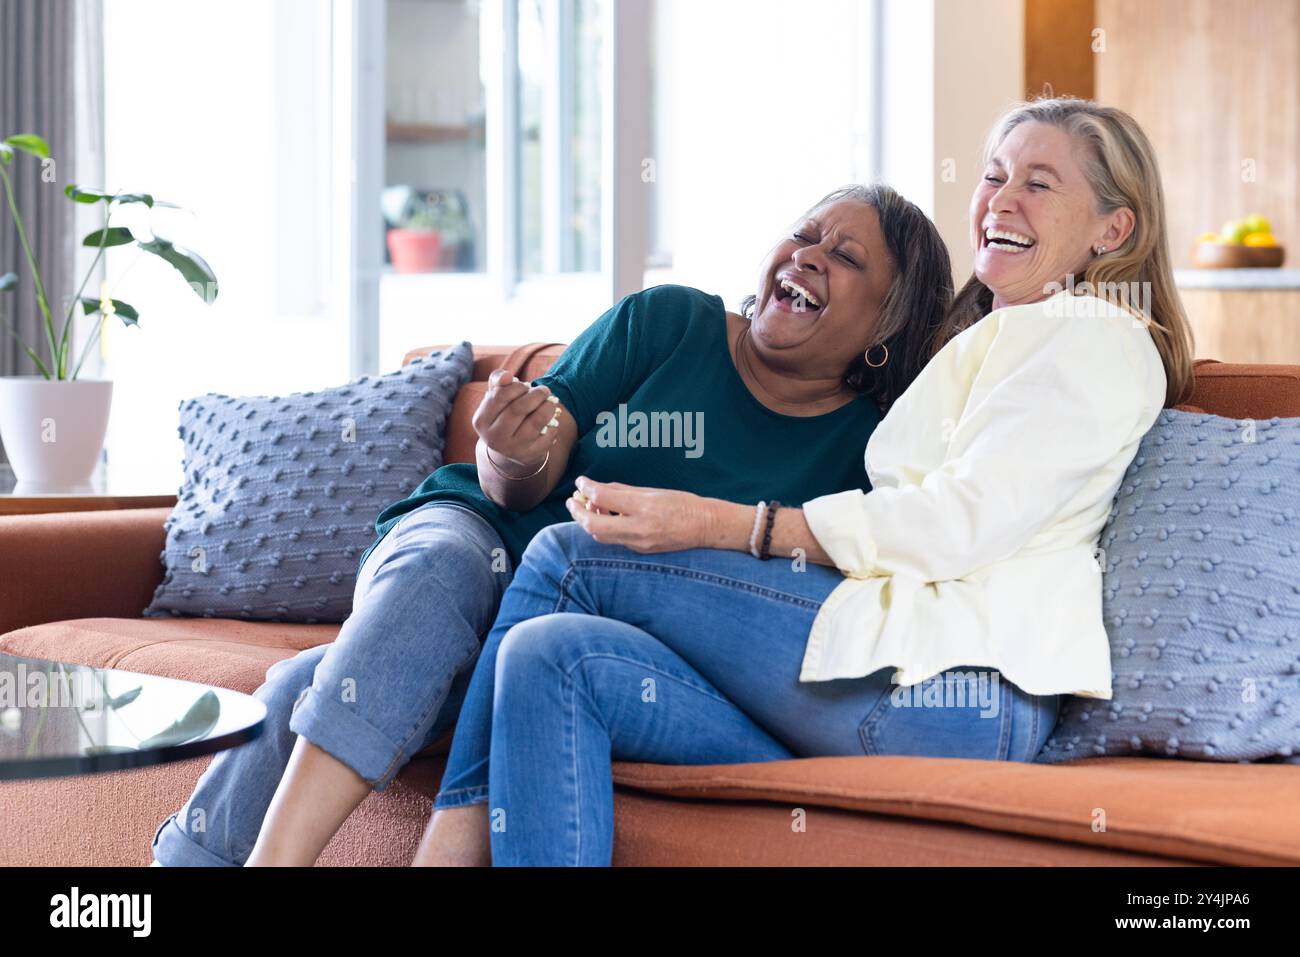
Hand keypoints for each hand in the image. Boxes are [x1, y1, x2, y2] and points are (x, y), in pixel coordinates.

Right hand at [472, 369, 562, 471]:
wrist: (510, 447)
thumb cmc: (503, 413)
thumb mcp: (496, 397)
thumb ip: (498, 380)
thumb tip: (507, 376)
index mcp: (481, 420)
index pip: (500, 396)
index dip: (518, 387)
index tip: (526, 386)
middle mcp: (493, 437)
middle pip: (518, 409)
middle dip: (536, 395)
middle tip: (545, 390)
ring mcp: (512, 449)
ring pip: (535, 422)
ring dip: (547, 408)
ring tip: (551, 402)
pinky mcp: (530, 455)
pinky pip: (547, 435)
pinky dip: (553, 424)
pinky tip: (551, 421)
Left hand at [564, 477, 717, 552]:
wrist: (706, 527)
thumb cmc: (683, 504)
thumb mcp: (653, 491)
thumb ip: (623, 491)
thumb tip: (598, 488)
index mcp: (644, 506)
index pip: (603, 497)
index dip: (586, 488)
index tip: (580, 482)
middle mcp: (639, 527)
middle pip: (593, 524)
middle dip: (577, 512)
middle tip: (572, 501)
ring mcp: (639, 542)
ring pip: (601, 535)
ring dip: (588, 522)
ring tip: (588, 507)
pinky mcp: (641, 550)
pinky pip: (614, 540)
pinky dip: (604, 528)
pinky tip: (605, 517)